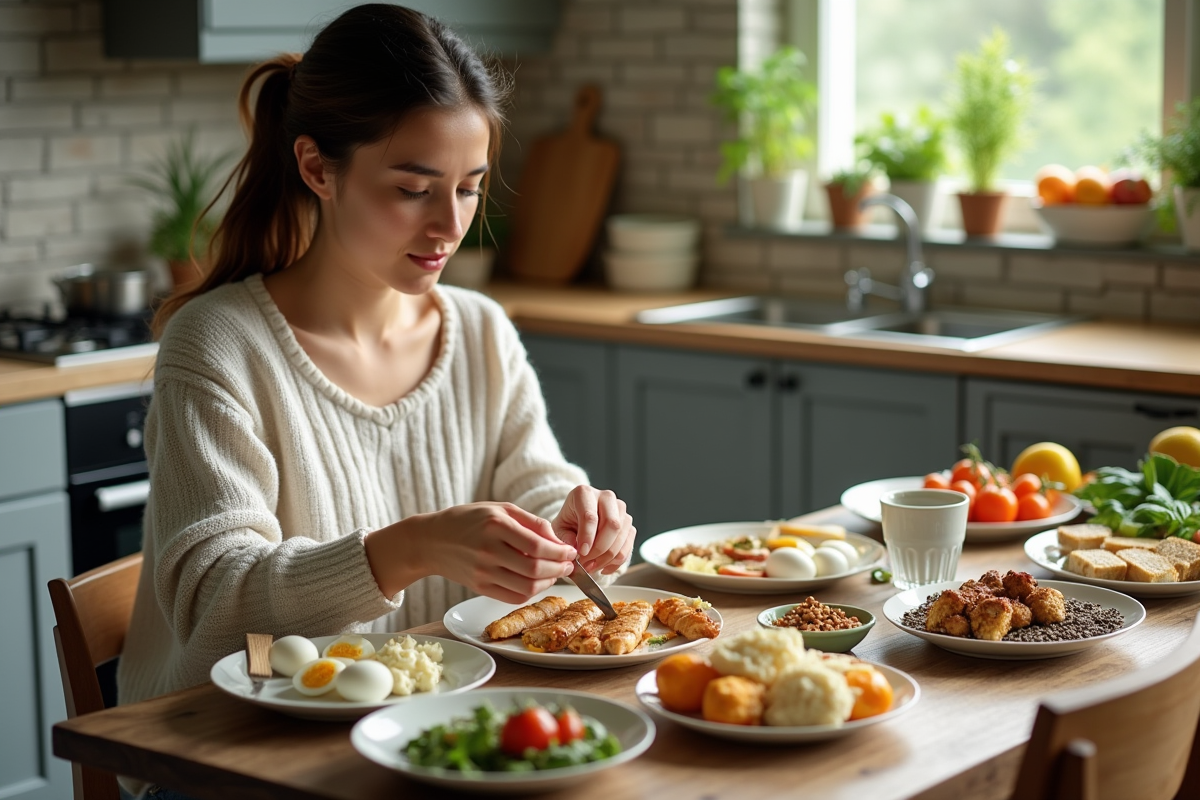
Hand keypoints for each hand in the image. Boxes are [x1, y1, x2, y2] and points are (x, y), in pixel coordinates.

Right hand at [366, 503, 576, 603]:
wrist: (431, 541)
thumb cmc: (469, 519)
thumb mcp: (500, 509)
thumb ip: (531, 522)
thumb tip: (558, 540)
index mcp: (495, 525)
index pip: (537, 546)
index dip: (559, 552)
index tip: (571, 551)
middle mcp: (488, 550)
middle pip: (535, 569)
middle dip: (559, 569)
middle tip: (569, 565)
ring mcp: (483, 572)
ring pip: (526, 587)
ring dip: (548, 582)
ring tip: (555, 573)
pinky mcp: (479, 587)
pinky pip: (513, 597)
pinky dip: (531, 592)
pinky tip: (538, 582)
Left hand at [551, 486, 635, 574]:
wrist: (577, 521)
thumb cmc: (567, 523)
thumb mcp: (559, 529)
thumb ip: (565, 539)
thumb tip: (576, 550)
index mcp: (585, 493)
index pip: (590, 516)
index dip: (587, 537)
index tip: (581, 553)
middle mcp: (606, 497)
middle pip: (612, 524)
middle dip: (599, 549)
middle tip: (586, 564)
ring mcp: (620, 510)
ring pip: (621, 536)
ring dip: (607, 557)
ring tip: (591, 567)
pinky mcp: (628, 524)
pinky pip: (628, 545)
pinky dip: (616, 561)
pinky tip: (603, 567)